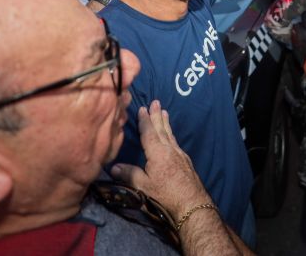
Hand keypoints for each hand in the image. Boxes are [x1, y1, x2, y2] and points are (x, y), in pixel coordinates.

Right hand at [111, 100, 209, 218]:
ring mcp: (180, 155)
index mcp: (157, 152)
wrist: (192, 204)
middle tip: (156, 102)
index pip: (149, 133)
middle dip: (157, 116)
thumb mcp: (143, 186)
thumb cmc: (165, 195)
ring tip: (164, 112)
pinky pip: (175, 142)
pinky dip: (171, 134)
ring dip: (166, 123)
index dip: (145, 121)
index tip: (142, 108)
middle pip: (162, 129)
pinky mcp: (185, 162)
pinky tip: (171, 137)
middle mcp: (170, 150)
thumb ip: (129, 174)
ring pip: (170, 135)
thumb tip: (113, 167)